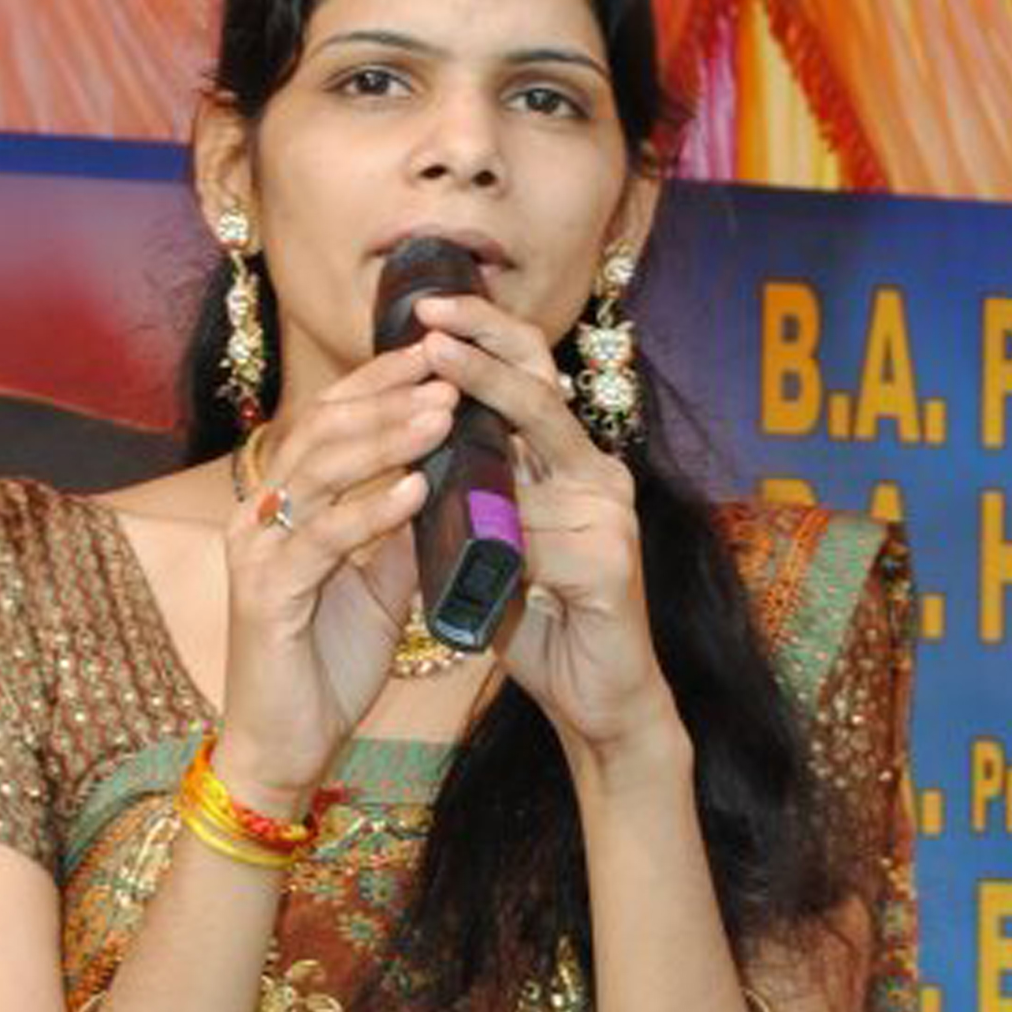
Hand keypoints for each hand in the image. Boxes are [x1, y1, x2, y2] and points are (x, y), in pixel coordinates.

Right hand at [213, 347, 460, 801]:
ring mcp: (257, 553)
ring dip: (387, 439)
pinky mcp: (266, 596)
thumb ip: (401, 531)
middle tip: (447, 371)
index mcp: (285, 505)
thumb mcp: (380, 585)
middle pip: (321, 428)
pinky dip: (373, 510)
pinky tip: (418, 488)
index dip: (379, 383)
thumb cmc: (328, 664)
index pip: (329, 419)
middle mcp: (261, 516)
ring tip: (443, 414)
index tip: (436, 354)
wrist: (287, 746)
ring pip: (320, 471)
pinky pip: (322, 539)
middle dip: (387, 395)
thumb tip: (448, 479)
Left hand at [408, 292, 682, 762]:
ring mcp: (610, 516)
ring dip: (481, 425)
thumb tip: (399, 443)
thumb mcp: (489, 542)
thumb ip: (464, 492)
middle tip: (428, 322)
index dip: (484, 336)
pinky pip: (544, 533)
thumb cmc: (540, 621)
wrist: (597, 700)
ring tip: (429, 398)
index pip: (529, 377)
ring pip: (540, 451)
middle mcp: (598, 475)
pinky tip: (460, 515)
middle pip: (542, 387)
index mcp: (569, 464)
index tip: (424, 310)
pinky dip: (497, 526)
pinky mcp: (612, 564)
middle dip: (483, 348)